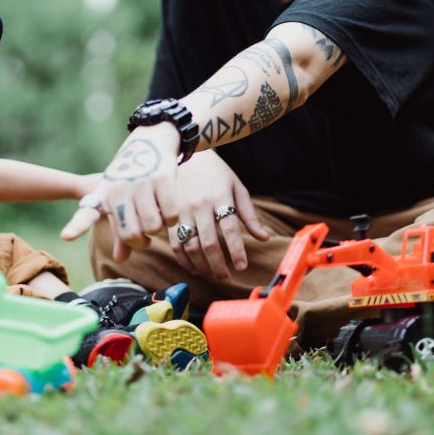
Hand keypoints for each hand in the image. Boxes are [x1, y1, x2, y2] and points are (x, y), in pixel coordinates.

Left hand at [61, 123, 180, 260]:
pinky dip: (172, 219)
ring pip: (153, 227)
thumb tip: (120, 259)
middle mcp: (118, 190)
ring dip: (158, 229)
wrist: (152, 141)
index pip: (87, 214)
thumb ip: (120, 233)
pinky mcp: (161, 179)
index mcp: (102, 196)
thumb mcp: (120, 201)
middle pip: (132, 235)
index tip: (66, 236)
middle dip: (141, 242)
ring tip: (156, 216)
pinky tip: (167, 207)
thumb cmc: (132, 179)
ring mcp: (140, 183)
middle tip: (144, 236)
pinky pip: (170, 216)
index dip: (76, 227)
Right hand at [167, 150, 268, 281]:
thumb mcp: (236, 187)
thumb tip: (264, 238)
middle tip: (226, 278)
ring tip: (212, 275)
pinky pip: (175, 243)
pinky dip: (183, 260)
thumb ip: (249, 214)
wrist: (186, 155)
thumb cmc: (216, 173)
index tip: (241, 267)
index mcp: (220, 197)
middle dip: (218, 265)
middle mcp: (200, 206)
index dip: (236, 251)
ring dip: (201, 265)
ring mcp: (182, 211)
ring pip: (190, 246)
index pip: (230, 229)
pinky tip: (193, 268)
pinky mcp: (169, 216)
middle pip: (209, 242)